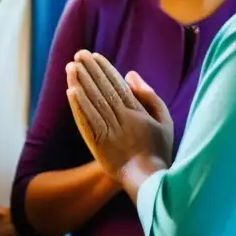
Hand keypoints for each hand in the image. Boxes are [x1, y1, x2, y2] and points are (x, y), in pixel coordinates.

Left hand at [66, 51, 172, 180]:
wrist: (149, 181)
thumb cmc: (158, 150)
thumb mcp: (164, 121)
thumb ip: (149, 97)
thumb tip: (131, 75)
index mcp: (137, 112)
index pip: (117, 85)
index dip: (104, 69)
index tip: (94, 57)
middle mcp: (122, 119)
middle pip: (102, 90)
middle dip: (90, 71)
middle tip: (79, 54)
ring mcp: (109, 132)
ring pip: (93, 102)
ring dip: (81, 83)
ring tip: (71, 67)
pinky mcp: (98, 145)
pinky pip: (86, 122)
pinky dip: (78, 106)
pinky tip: (71, 92)